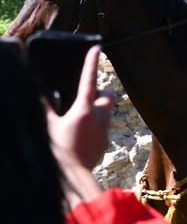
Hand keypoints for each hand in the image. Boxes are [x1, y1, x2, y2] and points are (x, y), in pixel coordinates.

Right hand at [46, 46, 115, 205]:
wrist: (72, 177)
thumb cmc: (57, 150)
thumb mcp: (47, 125)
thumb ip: (45, 106)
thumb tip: (41, 92)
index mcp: (83, 109)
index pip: (88, 79)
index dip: (91, 61)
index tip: (96, 47)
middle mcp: (98, 118)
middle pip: (108, 95)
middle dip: (100, 93)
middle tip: (87, 96)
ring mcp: (104, 131)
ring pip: (107, 112)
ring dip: (98, 110)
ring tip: (82, 116)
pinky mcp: (105, 143)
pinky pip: (104, 128)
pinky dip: (96, 126)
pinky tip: (83, 134)